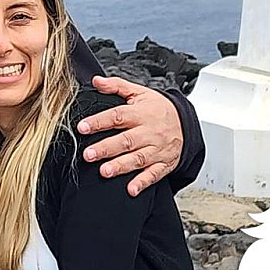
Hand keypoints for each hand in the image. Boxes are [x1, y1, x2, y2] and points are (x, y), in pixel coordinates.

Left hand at [78, 75, 183, 195]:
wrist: (185, 122)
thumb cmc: (158, 108)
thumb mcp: (139, 92)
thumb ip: (116, 86)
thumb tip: (97, 80)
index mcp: (140, 113)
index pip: (117, 116)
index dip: (99, 122)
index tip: (83, 127)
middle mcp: (148, 132)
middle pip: (126, 140)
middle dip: (107, 148)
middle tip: (89, 154)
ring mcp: (156, 149)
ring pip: (138, 159)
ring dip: (121, 166)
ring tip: (105, 172)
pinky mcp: (163, 164)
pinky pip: (153, 175)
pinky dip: (142, 183)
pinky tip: (131, 189)